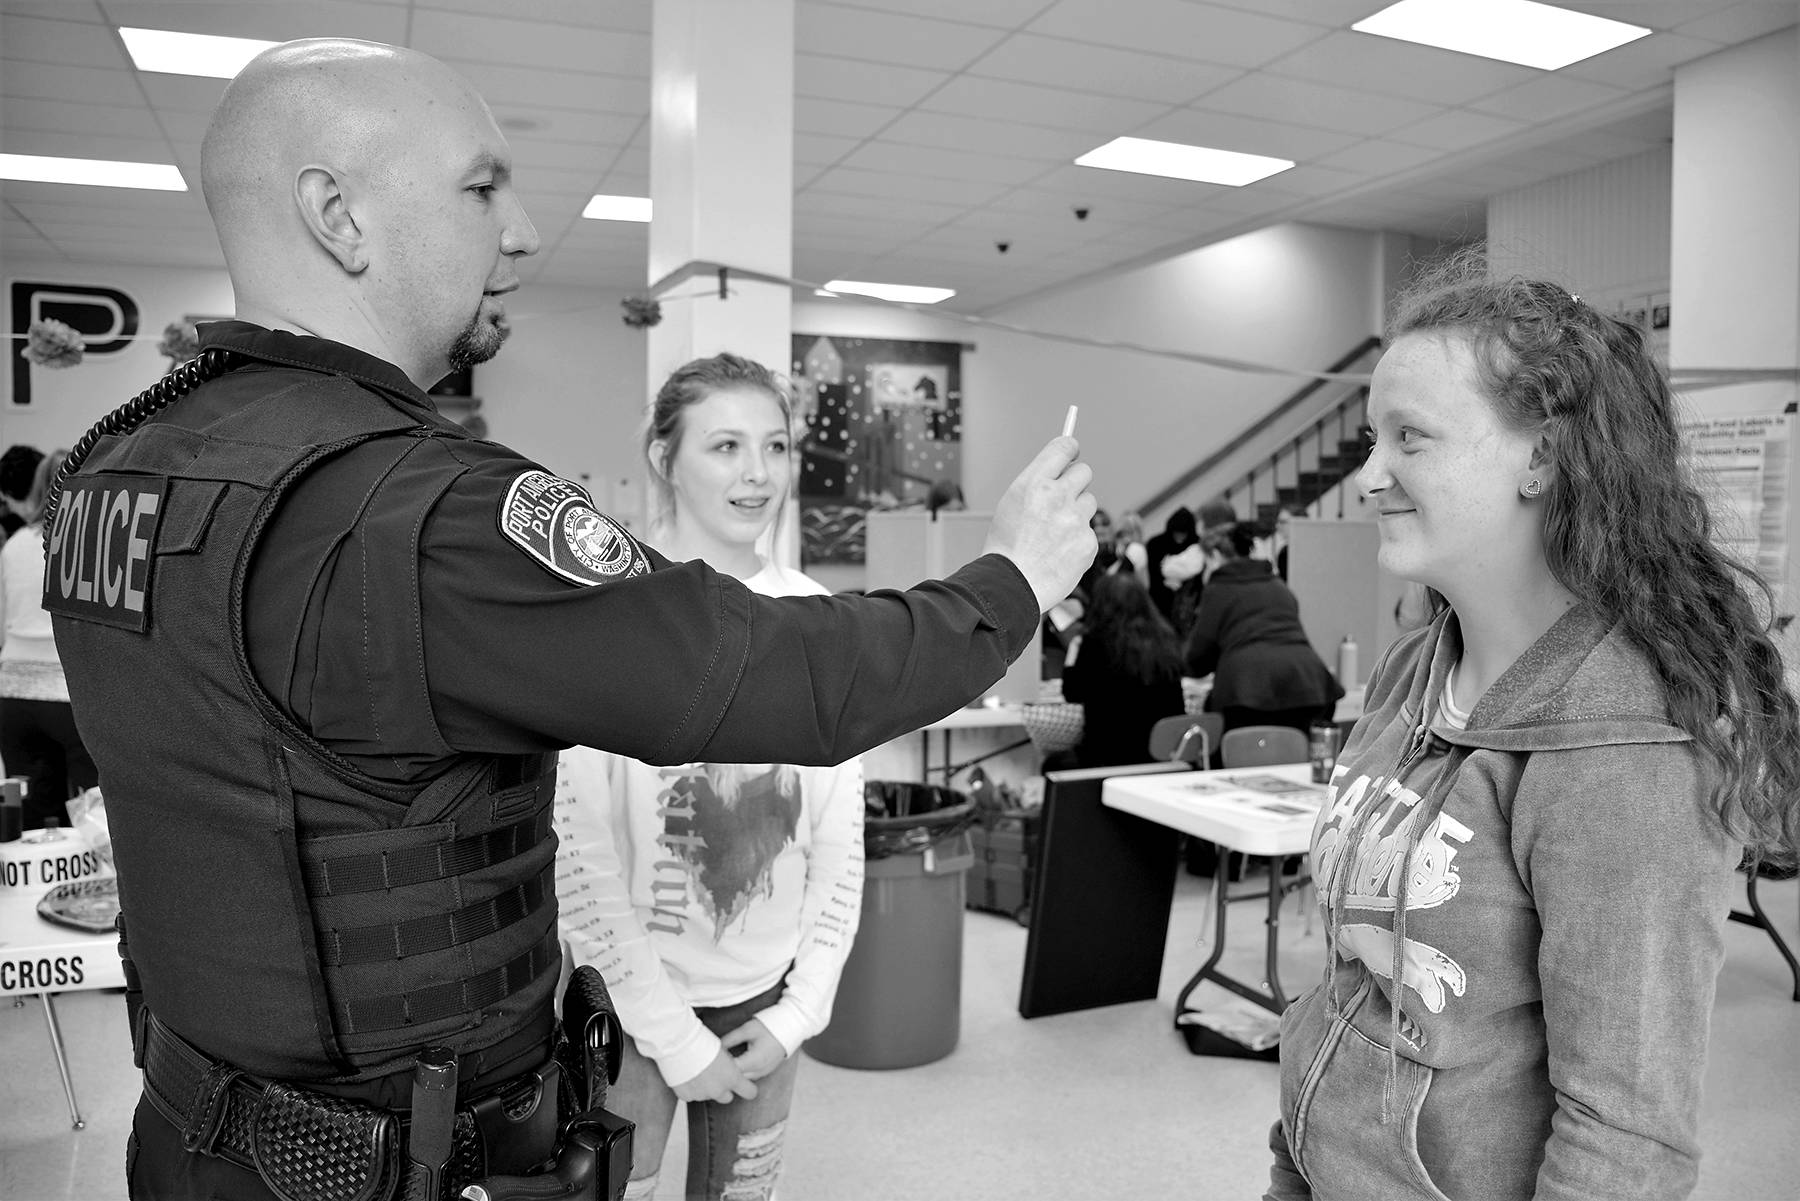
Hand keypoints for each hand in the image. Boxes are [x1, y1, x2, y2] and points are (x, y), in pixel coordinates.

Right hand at [672, 1047, 757, 1103]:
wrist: (680, 1044)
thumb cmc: (702, 1042)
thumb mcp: (724, 1052)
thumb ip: (729, 1066)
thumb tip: (730, 1069)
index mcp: (732, 1078)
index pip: (750, 1092)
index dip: (748, 1088)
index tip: (745, 1085)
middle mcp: (719, 1090)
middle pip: (727, 1097)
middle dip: (723, 1089)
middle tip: (715, 1075)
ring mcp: (702, 1095)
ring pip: (708, 1096)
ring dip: (705, 1088)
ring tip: (698, 1071)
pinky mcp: (687, 1096)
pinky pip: (691, 1095)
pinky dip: (690, 1088)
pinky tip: (687, 1075)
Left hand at [720, 1018, 788, 1080]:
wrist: (790, 1028)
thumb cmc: (769, 1027)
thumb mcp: (747, 1029)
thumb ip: (730, 1039)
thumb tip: (716, 1047)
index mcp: (754, 1061)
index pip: (731, 1071)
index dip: (721, 1065)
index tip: (714, 1057)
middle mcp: (759, 1071)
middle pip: (736, 1078)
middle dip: (726, 1071)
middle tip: (717, 1059)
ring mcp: (763, 1073)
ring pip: (743, 1079)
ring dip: (734, 1072)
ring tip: (726, 1060)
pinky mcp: (765, 1072)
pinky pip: (749, 1076)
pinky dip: (742, 1072)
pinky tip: (736, 1061)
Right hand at [983, 436, 1096, 611]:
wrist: (1011, 586)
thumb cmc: (1006, 547)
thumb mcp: (1011, 503)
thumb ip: (1038, 483)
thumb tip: (1061, 469)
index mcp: (1033, 483)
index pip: (1063, 447)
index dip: (1070, 449)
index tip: (1072, 453)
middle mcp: (1057, 497)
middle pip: (1084, 472)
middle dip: (1076, 482)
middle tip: (1063, 498)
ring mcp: (1076, 521)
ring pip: (1089, 503)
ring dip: (1077, 513)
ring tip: (1054, 533)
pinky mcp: (1088, 542)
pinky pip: (1089, 531)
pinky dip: (1078, 540)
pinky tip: (1059, 552)